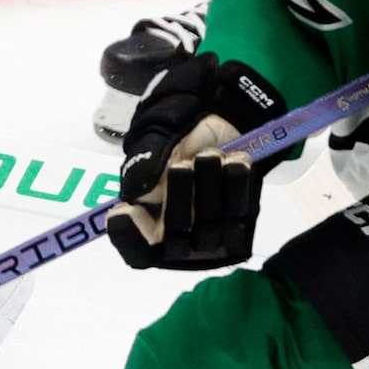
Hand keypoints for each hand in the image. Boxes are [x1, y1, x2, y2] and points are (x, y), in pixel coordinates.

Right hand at [109, 53, 284, 269]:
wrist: (223, 117)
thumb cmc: (181, 135)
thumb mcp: (156, 142)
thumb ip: (144, 166)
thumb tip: (138, 194)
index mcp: (147, 223)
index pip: (135, 251)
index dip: (128, 236)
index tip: (126, 210)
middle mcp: (178, 240)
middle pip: (175, 239)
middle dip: (178, 196)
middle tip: (183, 164)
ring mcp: (212, 236)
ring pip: (209, 226)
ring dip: (209, 183)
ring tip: (210, 154)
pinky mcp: (242, 221)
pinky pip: (239, 211)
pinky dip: (235, 181)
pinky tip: (234, 159)